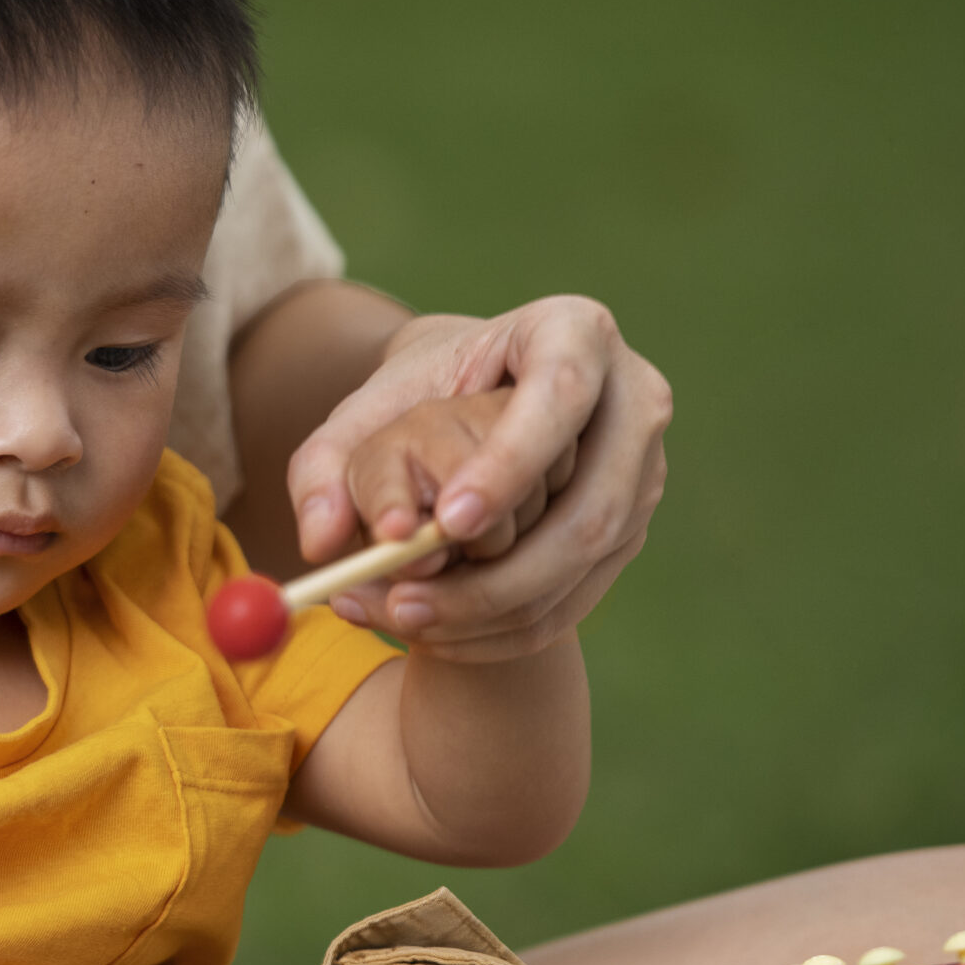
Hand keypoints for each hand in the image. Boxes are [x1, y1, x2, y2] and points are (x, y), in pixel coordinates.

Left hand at [286, 297, 670, 664]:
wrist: (474, 399)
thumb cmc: (420, 392)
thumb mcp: (366, 410)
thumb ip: (323, 464)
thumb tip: (320, 542)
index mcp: (572, 331)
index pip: (558, 394)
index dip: (512, 464)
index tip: (448, 523)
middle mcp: (631, 397)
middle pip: (590, 501)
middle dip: (500, 569)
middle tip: (407, 603)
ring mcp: (645, 466)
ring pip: (587, 558)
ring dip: (496, 607)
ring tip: (401, 618)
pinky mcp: (635, 523)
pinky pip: (582, 593)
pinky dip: (511, 627)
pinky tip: (439, 633)